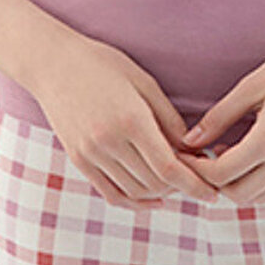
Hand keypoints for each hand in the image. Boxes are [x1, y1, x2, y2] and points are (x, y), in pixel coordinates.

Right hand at [31, 34, 226, 207]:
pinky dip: (135, 202)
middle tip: (198, 180)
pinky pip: (111, 193)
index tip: (212, 193)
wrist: (52, 63)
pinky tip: (153, 199)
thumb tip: (193, 151)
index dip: (195, 185)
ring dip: (161, 194)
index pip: (169, 168)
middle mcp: (109, 142)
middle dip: (182, 187)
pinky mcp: (78, 160)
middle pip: (155, 183)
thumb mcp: (144, 83)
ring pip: (135, 192)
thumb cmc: (104, 65)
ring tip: (177, 184)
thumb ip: (170, 119)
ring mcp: (90, 154)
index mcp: (131, 120)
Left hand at [178, 38, 264, 205]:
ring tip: (228, 159)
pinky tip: (255, 165)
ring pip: (263, 198)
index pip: (222, 173)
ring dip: (239, 186)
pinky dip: (264, 189)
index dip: (198, 168)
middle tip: (204, 159)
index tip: (187, 155)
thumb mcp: (252, 86)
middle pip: (240, 194)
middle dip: (216, 182)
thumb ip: (219, 117)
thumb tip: (189, 141)